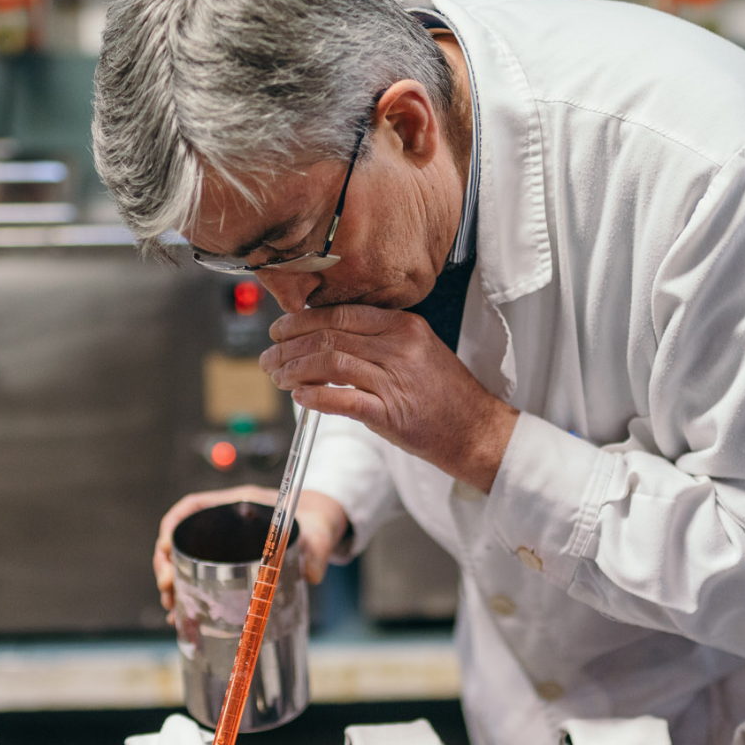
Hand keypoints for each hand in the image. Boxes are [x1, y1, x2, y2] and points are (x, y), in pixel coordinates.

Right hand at [154, 486, 350, 612]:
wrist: (322, 526)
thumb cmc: (317, 521)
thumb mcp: (319, 533)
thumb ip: (318, 550)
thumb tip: (312, 574)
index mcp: (240, 505)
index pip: (194, 506)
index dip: (173, 524)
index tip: (163, 547)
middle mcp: (226, 522)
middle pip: (182, 537)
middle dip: (166, 563)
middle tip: (167, 589)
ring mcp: (225, 544)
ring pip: (186, 560)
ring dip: (173, 583)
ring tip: (172, 609)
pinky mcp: (229, 564)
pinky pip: (199, 575)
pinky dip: (189, 594)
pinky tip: (185, 615)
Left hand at [260, 305, 518, 493]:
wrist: (476, 430)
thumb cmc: (445, 395)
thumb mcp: (418, 352)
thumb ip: (377, 342)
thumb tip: (327, 341)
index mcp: (404, 326)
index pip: (341, 313)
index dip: (302, 320)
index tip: (279, 329)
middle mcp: (400, 348)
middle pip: (329, 336)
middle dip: (289, 346)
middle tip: (268, 357)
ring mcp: (396, 380)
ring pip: (329, 364)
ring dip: (294, 371)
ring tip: (278, 378)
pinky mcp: (392, 414)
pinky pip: (342, 399)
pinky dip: (315, 397)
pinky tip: (300, 398)